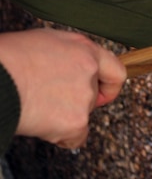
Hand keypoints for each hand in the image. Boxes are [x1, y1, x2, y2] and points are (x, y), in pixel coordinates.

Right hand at [0, 28, 126, 148]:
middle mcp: (89, 71)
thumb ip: (69, 53)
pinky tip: (41, 124)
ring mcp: (84, 97)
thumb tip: (73, 65)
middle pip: (93, 95)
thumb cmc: (6, 59)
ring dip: (63, 116)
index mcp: (84, 49)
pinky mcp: (75, 122)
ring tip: (34, 105)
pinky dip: (61, 137)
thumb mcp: (44, 40)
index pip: (115, 71)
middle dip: (73, 100)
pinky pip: (77, 138)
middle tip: (43, 97)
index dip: (109, 86)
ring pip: (81, 115)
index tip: (102, 93)